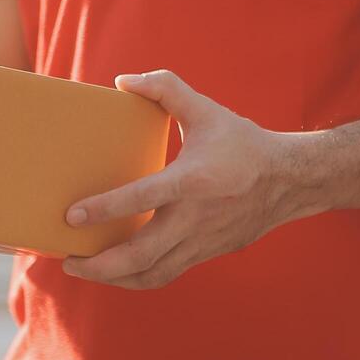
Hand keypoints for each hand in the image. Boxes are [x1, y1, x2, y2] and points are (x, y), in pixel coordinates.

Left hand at [61, 70, 302, 289]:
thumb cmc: (243, 144)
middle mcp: (196, 218)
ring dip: (113, 278)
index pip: (141, 198)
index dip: (104, 209)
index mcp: (193, 180)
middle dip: (99, 264)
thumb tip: (123, 81)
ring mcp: (202, 242)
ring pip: (151, 274)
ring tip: (84, 269)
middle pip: (140, 255)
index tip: (71, 216)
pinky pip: (165, 274)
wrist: (292, 181)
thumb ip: (166, 89)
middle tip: (67, 260)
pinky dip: (136, 278)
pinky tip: (115, 272)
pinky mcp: (207, 255)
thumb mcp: (206, 110)